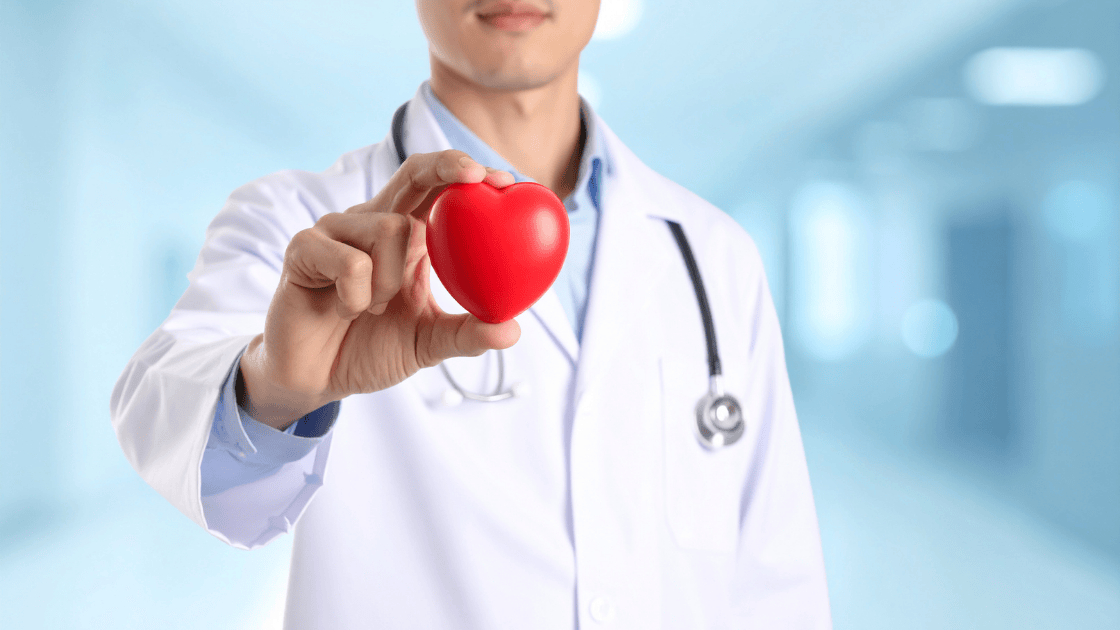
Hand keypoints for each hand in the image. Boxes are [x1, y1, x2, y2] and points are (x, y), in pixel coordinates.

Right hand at [238, 151, 520, 427]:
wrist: (315, 379)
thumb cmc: (370, 349)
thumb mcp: (427, 344)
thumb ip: (467, 335)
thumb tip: (513, 330)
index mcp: (406, 238)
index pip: (438, 190)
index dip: (467, 176)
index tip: (503, 179)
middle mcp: (373, 224)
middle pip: (412, 175)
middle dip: (446, 166)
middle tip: (476, 176)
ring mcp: (336, 232)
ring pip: (388, 229)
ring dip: (390, 281)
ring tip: (372, 308)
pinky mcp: (303, 249)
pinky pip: (350, 262)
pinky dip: (358, 295)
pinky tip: (344, 310)